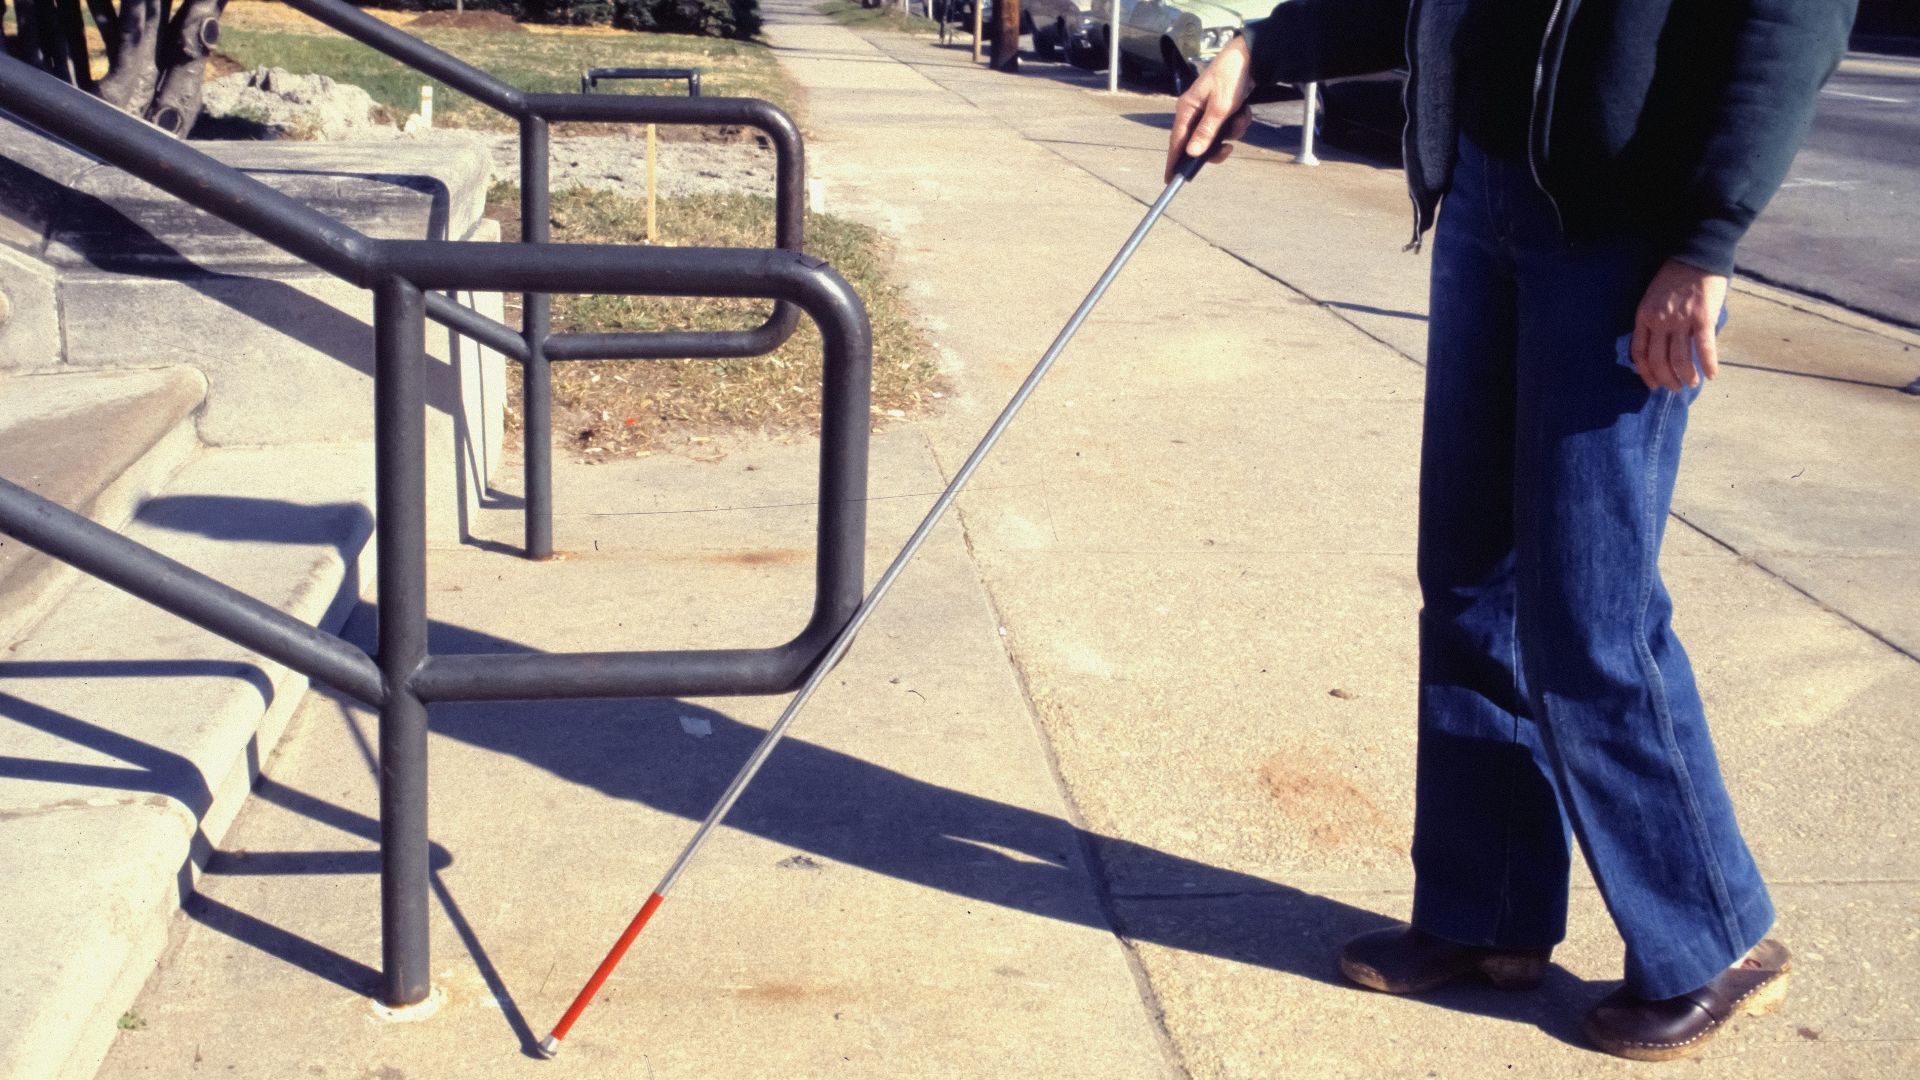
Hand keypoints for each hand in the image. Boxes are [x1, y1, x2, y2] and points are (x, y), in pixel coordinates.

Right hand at [1164, 37, 1254, 182]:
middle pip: (1199, 142)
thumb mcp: (1221, 107)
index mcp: (1187, 108)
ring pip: (1217, 135)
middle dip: (1216, 145)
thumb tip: (1192, 153)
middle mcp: (1195, 111)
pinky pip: (1228, 126)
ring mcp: (1209, 110)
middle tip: (1228, 148)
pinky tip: (1243, 110)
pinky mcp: (1222, 109)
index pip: (1177, 140)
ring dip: (1232, 131)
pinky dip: (1238, 122)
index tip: (1171, 179)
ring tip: (1240, 116)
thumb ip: (1206, 131)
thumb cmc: (1231, 76)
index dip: (1174, 160)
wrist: (1251, 56)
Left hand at [1631, 259, 1727, 391]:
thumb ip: (1655, 319)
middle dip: (1666, 379)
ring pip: (1680, 359)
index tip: (1652, 384)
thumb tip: (1662, 343)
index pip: (1639, 353)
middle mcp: (1660, 321)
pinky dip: (1708, 364)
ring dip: (1686, 376)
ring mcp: (1681, 321)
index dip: (1646, 373)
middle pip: (1659, 360)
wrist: (1697, 253)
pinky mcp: (1703, 318)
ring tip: (1692, 384)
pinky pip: (1704, 348)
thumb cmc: (1676, 275)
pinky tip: (1711, 375)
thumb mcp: (1653, 297)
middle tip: (1675, 388)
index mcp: (1644, 316)